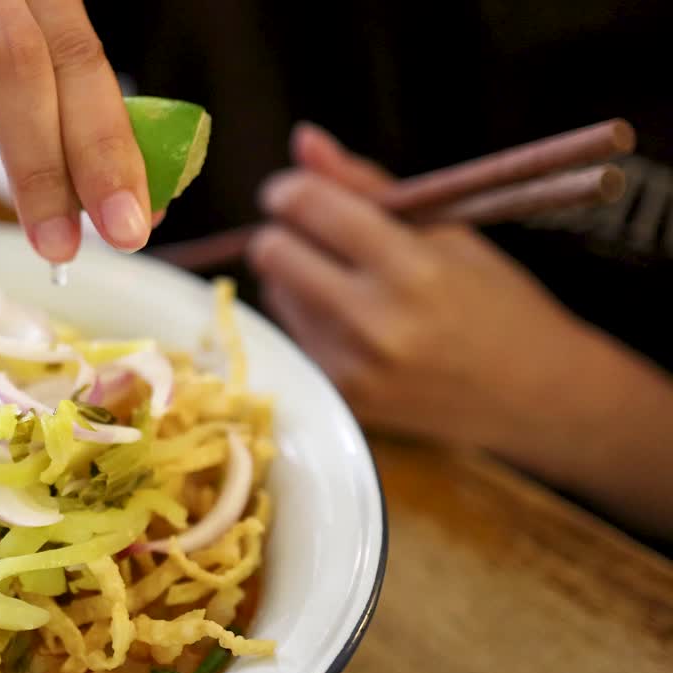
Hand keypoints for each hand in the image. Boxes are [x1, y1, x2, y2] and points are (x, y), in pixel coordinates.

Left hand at [247, 124, 672, 537]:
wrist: (535, 396)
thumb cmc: (496, 302)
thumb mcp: (446, 229)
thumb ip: (366, 183)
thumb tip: (302, 139)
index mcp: (410, 268)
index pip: (307, 207)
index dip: (289, 190)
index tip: (292, 190)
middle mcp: (374, 323)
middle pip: (271, 253)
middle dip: (285, 232)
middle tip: (316, 234)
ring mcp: (352, 368)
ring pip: (275, 296)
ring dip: (295, 278)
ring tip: (350, 284)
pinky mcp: (341, 399)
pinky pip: (292, 338)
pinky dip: (308, 321)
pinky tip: (352, 324)